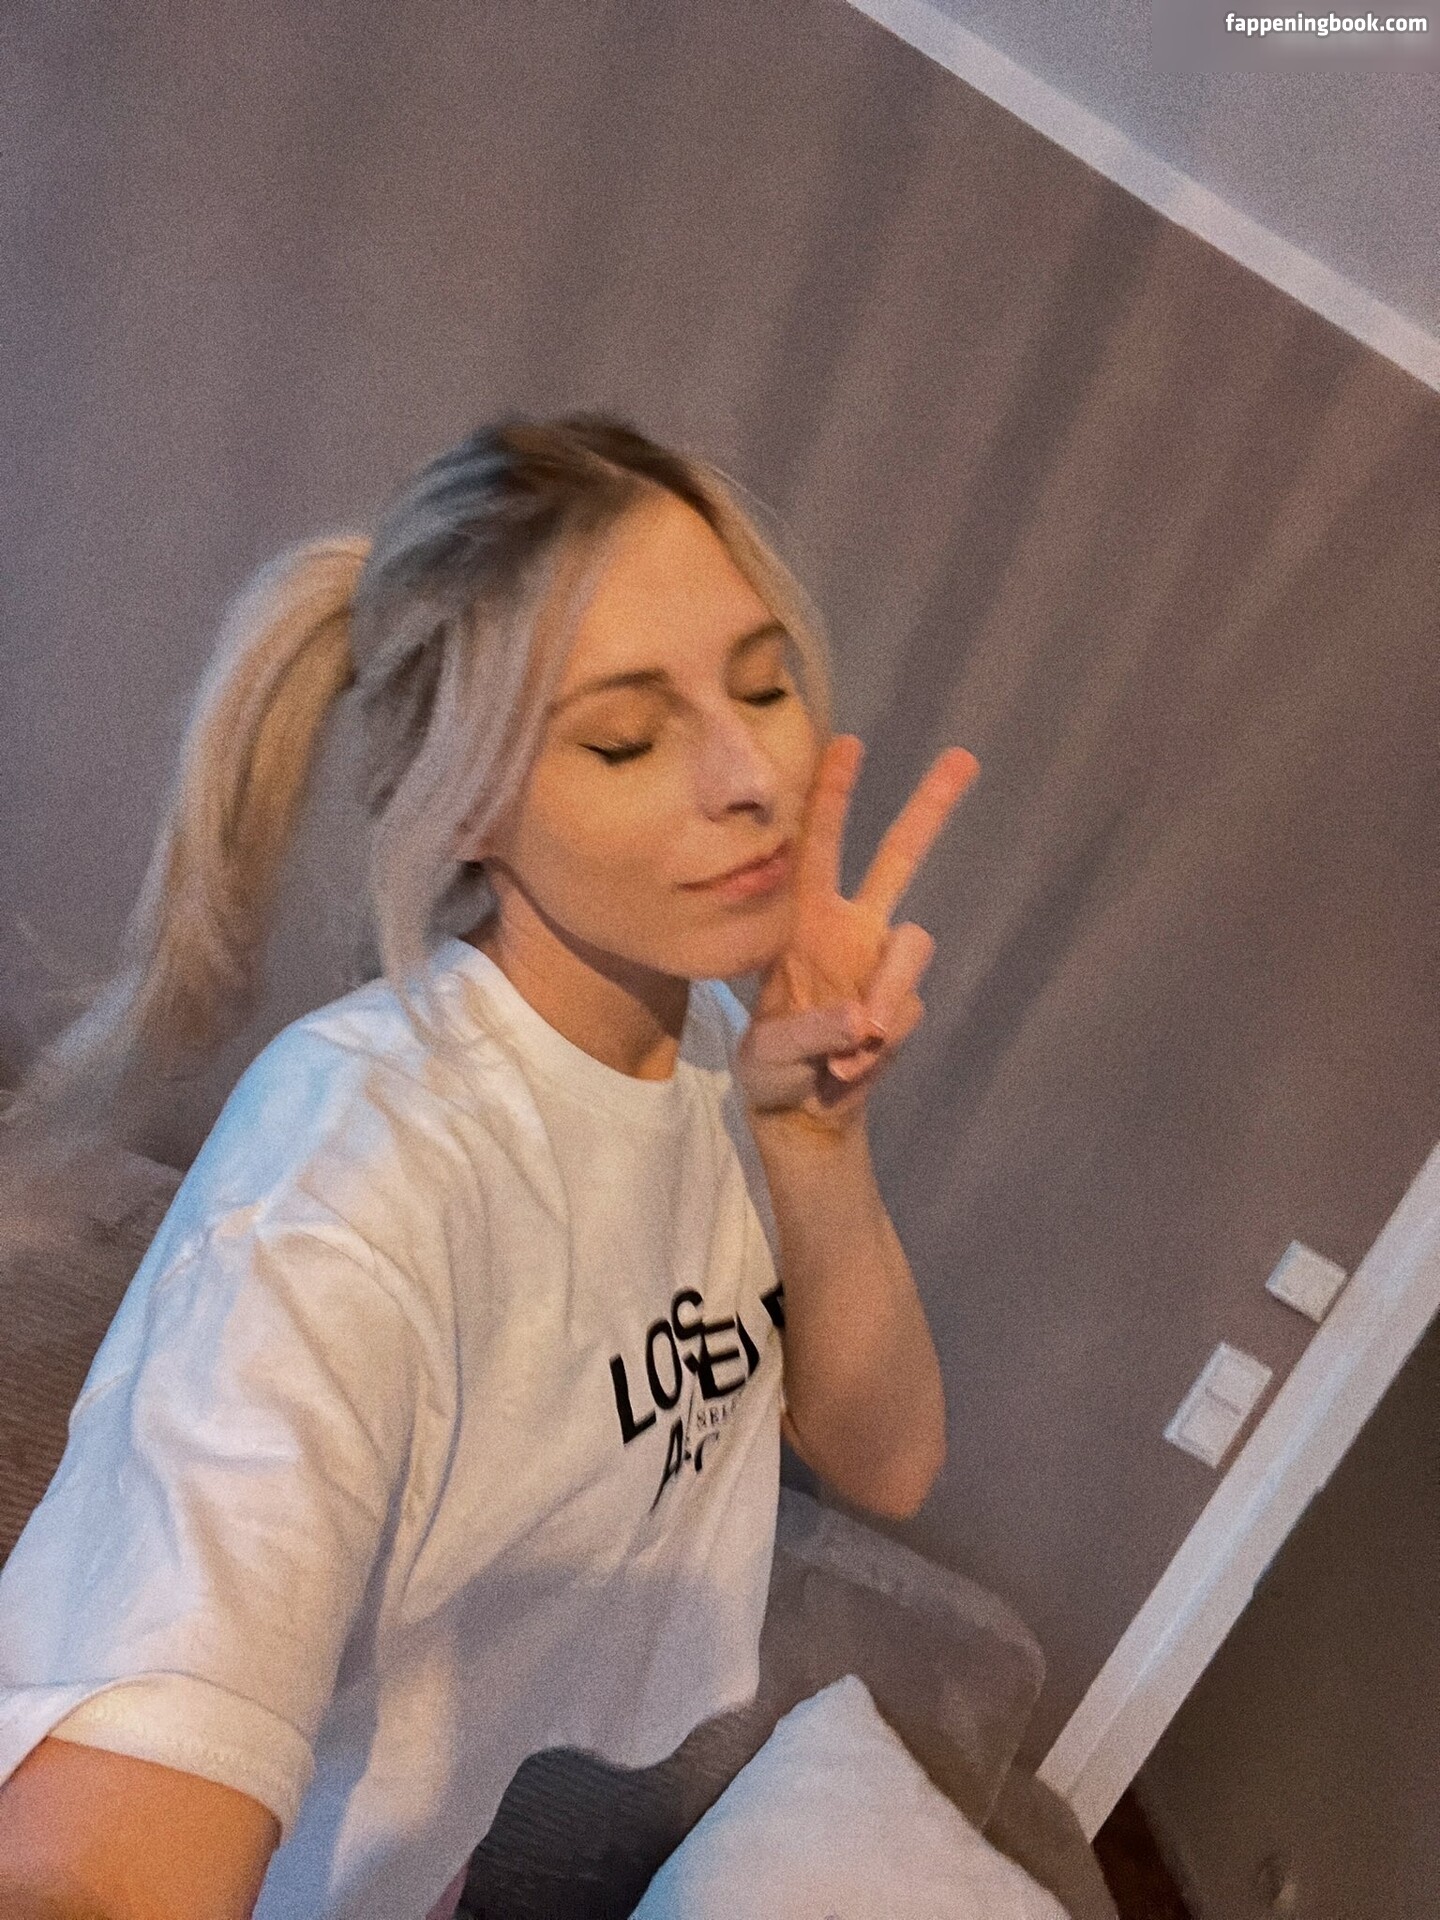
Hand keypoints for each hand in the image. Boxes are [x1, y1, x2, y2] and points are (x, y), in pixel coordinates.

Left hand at [734, 734, 979, 1134]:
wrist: (801, 1112)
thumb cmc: (769, 1068)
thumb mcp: (768, 1052)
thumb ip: (810, 1030)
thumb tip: (865, 1019)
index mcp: (802, 919)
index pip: (816, 847)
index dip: (831, 796)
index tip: (849, 742)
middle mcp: (849, 928)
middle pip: (898, 856)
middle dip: (930, 807)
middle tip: (963, 756)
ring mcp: (880, 964)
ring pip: (916, 943)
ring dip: (891, 989)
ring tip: (853, 1045)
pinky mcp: (903, 1003)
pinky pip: (908, 1009)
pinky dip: (881, 1043)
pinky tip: (848, 1069)